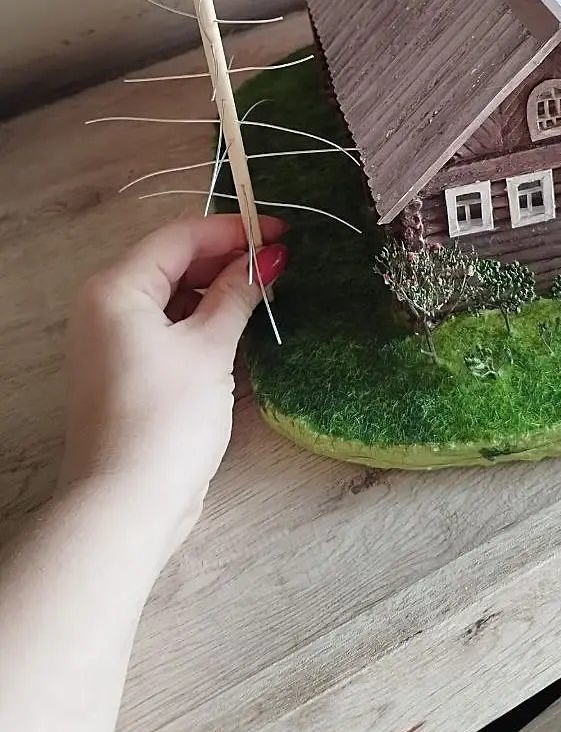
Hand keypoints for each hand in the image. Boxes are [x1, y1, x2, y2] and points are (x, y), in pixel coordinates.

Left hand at [58, 214, 287, 564]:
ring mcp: (113, 341)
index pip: (179, 236)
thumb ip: (238, 294)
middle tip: (280, 261)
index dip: (233, 228)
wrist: (127, 504)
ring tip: (268, 289)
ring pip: (172, 295)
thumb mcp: (209, 347)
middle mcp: (106, 306)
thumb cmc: (168, 417)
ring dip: (217, 289)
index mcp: (117, 288)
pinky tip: (240, 324)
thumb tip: (268, 256)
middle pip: (173, 262)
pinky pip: (168, 327)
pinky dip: (202, 320)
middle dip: (227, 257)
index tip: (282, 231)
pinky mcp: (128, 371)